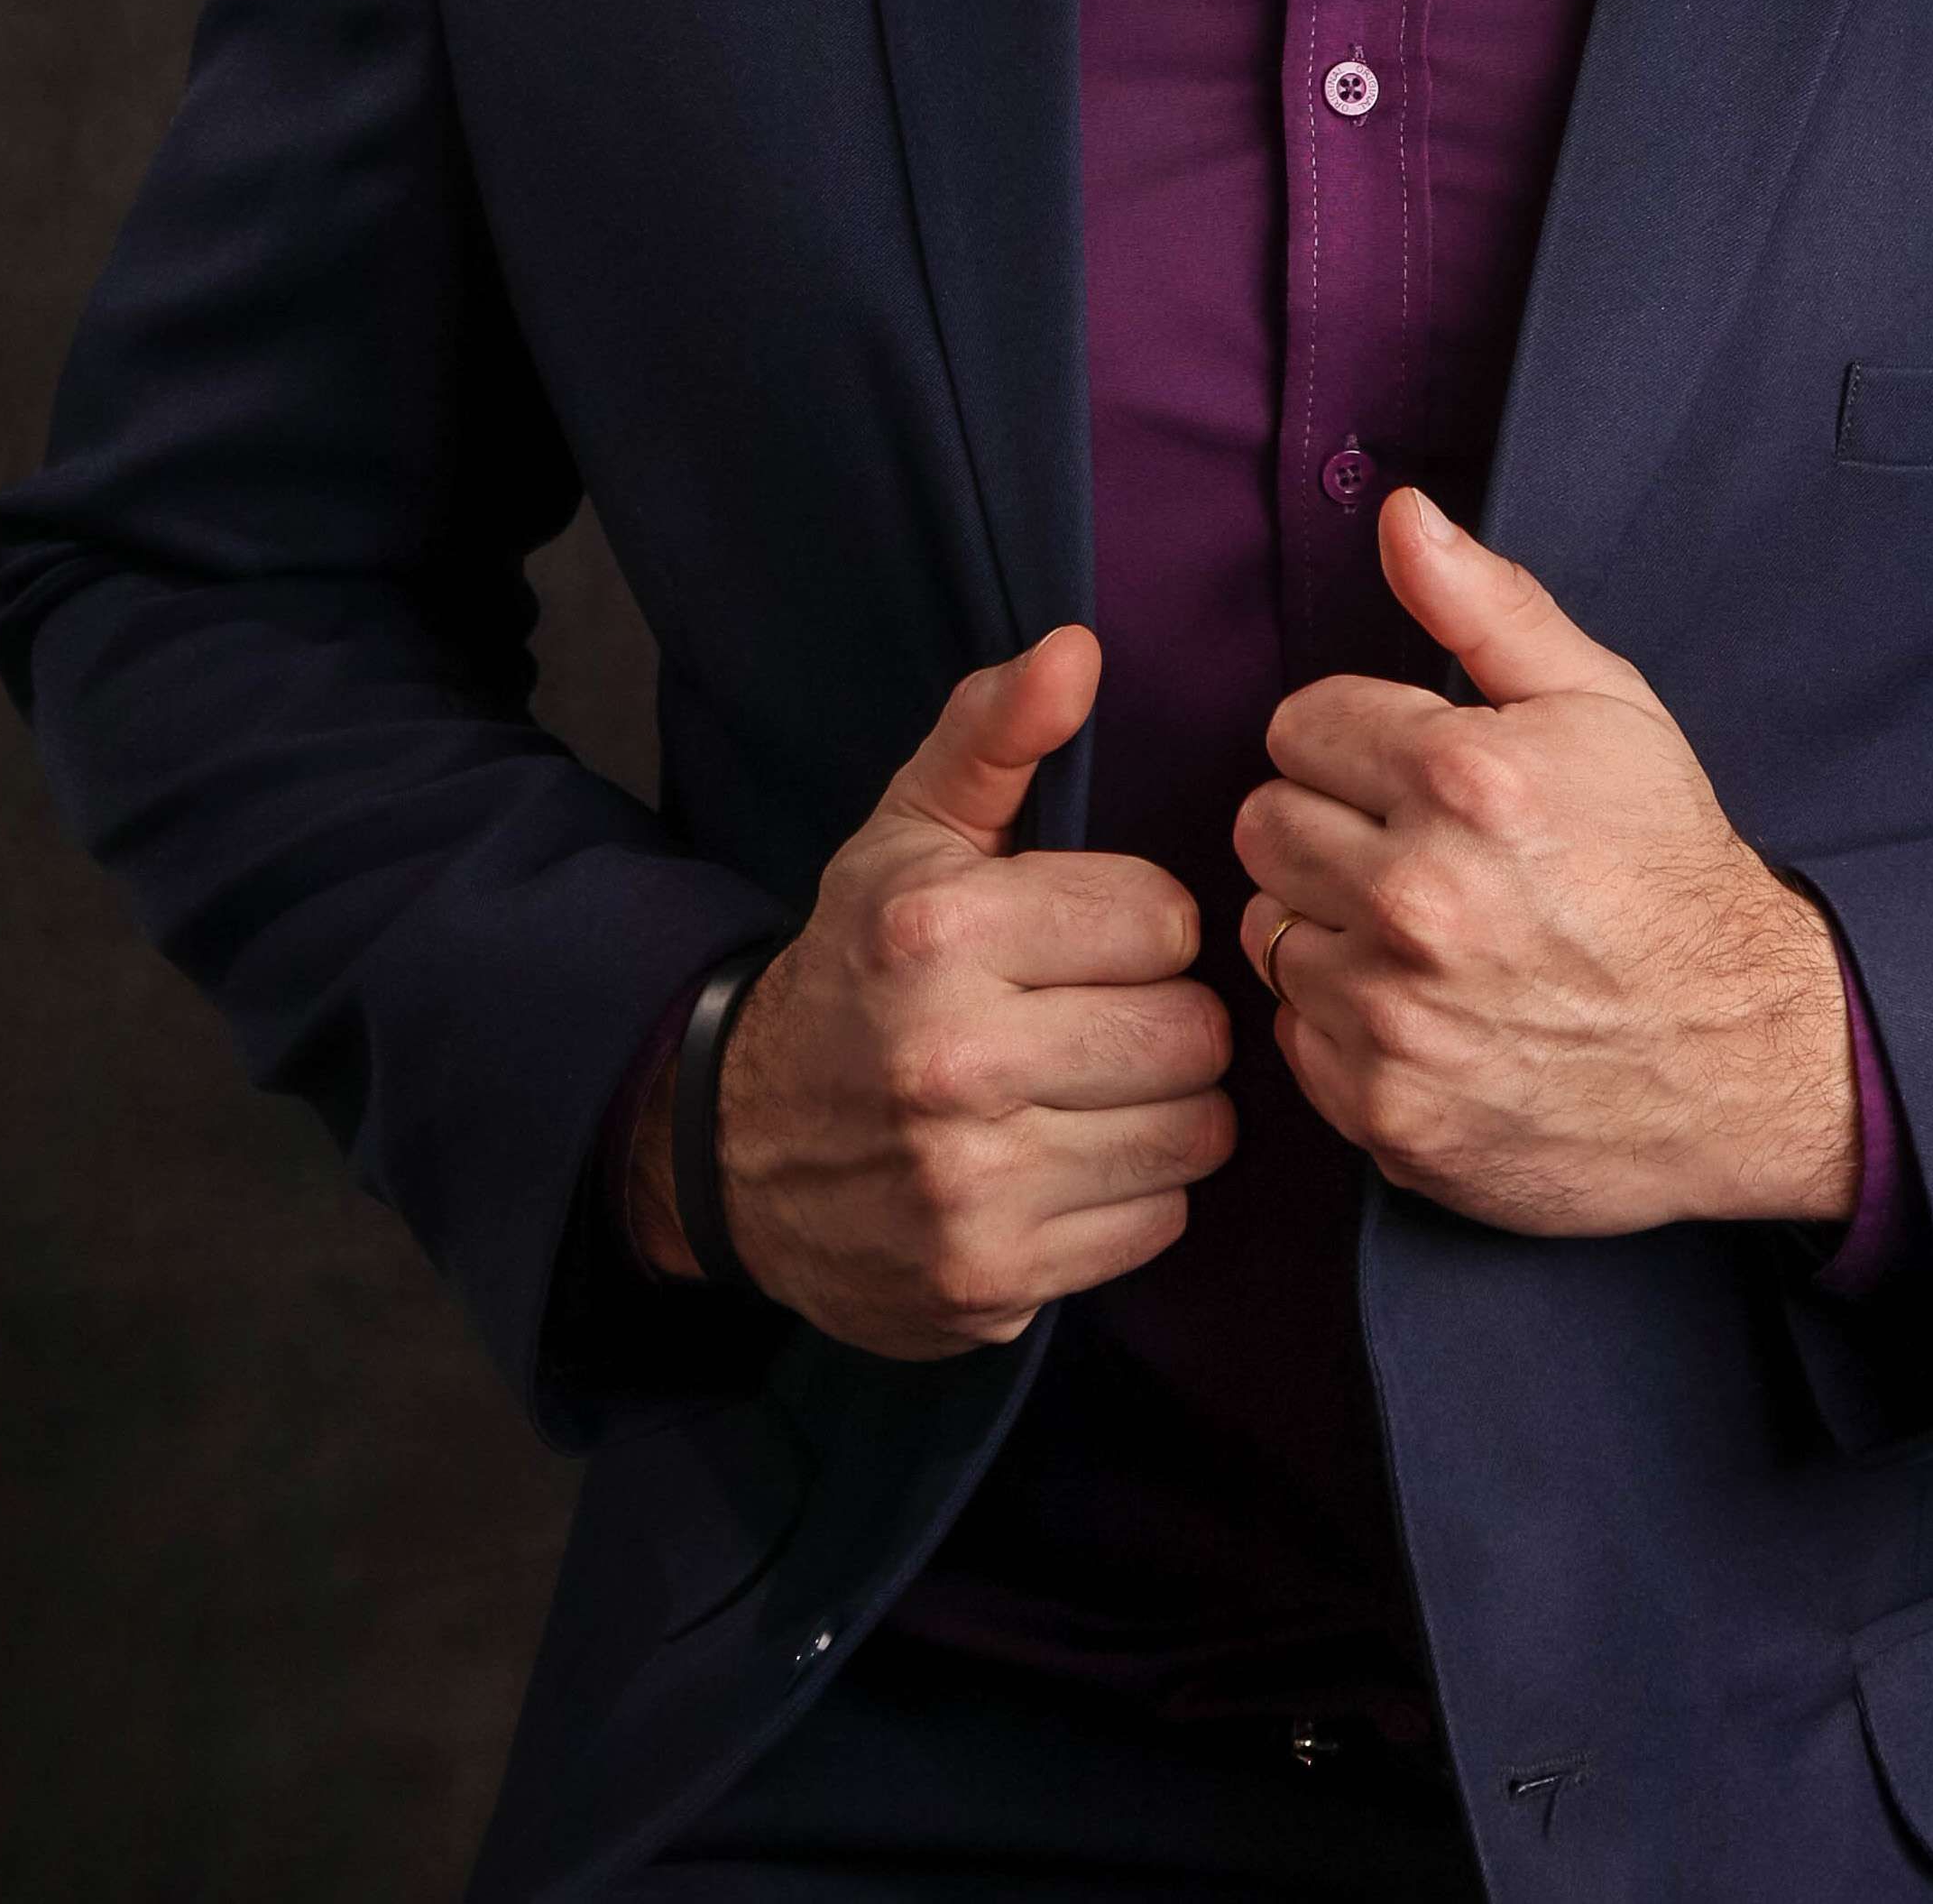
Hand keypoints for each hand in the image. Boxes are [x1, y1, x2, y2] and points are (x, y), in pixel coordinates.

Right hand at [627, 625, 1233, 1357]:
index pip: (1164, 919)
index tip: (1088, 937)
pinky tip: (1073, 1158)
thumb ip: (994, 733)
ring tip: (1099, 1085)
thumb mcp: (906, 836)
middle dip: (1165, 1017)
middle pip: (1192, 1031)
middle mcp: (950, 1063)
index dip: (1141, 924)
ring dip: (1167, 1107)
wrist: (737, 1151)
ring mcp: (970, 1189)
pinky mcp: (992, 1284)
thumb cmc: (857, 971)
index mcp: (936, 933)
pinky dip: (1137, 1192)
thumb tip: (1076, 649)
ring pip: (1195, 1130)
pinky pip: (1160, 1224)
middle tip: (1103, 1016)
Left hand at [1230, 493, 1858, 1237]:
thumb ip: (1487, 604)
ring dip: (1328, 925)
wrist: (1742, 1053)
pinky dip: (1343, 1022)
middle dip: (1325, 825)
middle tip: (1407, 850)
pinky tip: (1422, 1008)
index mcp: (1463, 779)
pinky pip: (1295, 1036)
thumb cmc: (1667, 869)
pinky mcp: (1387, 1111)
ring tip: (1420, 933)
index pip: (1296, 727)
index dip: (1352, 743)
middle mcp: (1418, 897)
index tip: (1409, 777)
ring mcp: (1398, 1015)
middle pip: (1262, 825)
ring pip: (1269, 930)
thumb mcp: (1603, 706)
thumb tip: (1398, 516)